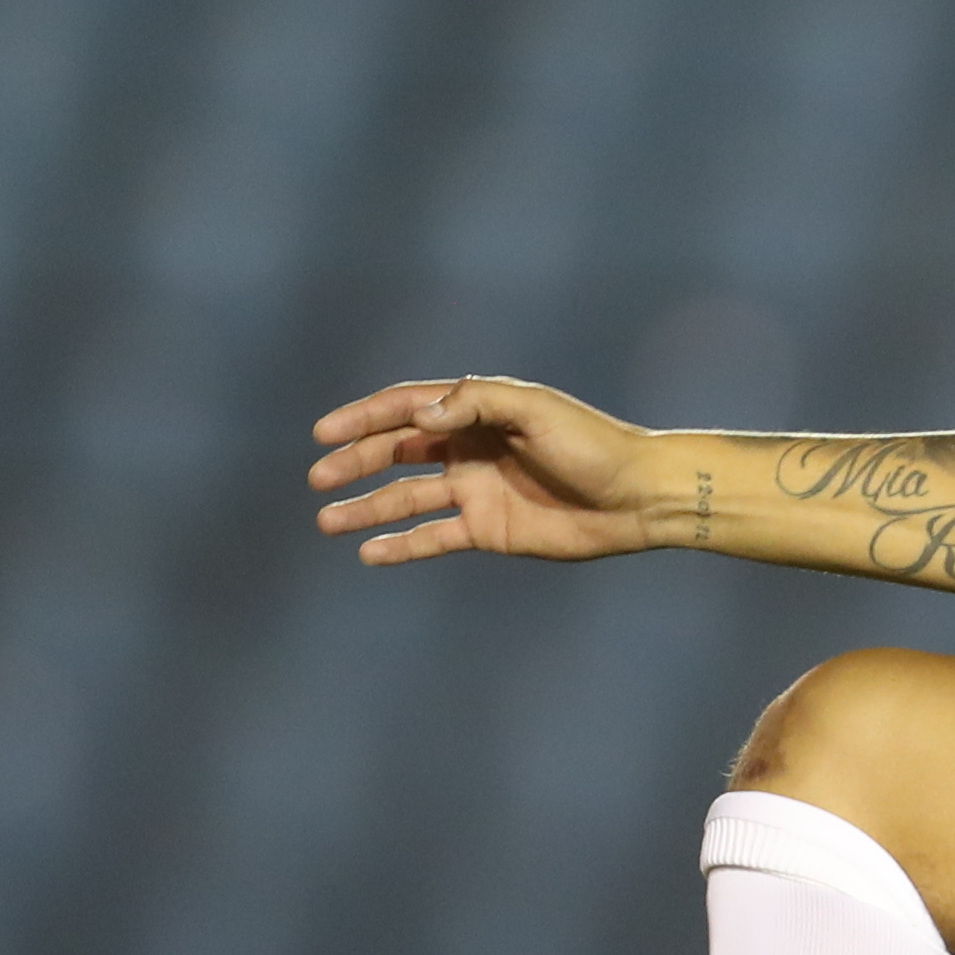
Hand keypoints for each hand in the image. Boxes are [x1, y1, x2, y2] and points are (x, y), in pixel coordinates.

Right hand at [311, 376, 662, 564]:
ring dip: (366, 507)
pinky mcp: (487, 530)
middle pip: (397, 452)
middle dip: (355, 463)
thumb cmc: (591, 443)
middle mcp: (469, 447)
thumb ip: (475, 402)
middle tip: (318, 478)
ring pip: (406, 497)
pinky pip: (432, 537)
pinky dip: (401, 545)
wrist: (635, 497)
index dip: (363, 419)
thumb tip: (419, 413)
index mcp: (477, 411)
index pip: (406, 408)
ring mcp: (475, 490)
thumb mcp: (533, 410)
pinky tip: (368, 552)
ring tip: (327, 520)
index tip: (324, 433)